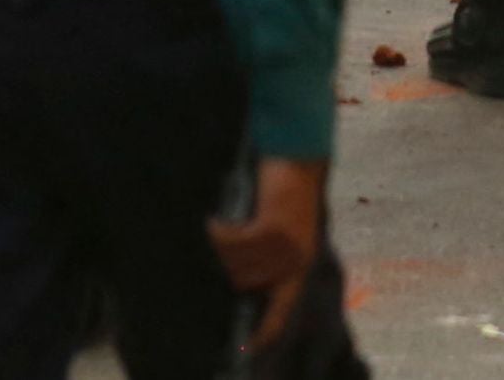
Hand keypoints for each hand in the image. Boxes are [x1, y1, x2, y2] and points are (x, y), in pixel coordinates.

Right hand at [209, 157, 328, 335]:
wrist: (298, 154)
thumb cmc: (281, 191)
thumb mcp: (276, 229)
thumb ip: (261, 254)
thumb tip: (229, 275)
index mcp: (297, 268)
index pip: (281, 311)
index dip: (263, 333)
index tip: (246, 350)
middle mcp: (295, 263)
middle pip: (245, 285)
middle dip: (222, 273)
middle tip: (205, 257)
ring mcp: (287, 247)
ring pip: (238, 265)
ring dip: (218, 251)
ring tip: (208, 233)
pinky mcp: (276, 229)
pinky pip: (237, 243)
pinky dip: (220, 234)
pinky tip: (212, 223)